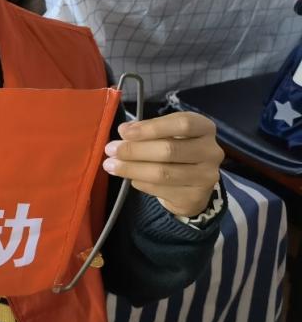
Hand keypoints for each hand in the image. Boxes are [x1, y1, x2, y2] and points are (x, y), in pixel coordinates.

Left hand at [102, 112, 222, 217]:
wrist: (193, 185)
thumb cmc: (176, 150)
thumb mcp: (167, 134)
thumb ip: (148, 131)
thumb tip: (124, 131)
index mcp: (205, 128)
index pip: (182, 124)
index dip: (151, 127)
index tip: (124, 132)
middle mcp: (211, 152)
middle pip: (169, 150)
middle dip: (134, 150)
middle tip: (110, 150)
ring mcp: (207, 177)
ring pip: (162, 173)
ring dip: (131, 169)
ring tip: (111, 166)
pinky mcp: (196, 197)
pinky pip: (161, 190)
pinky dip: (140, 183)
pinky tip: (131, 178)